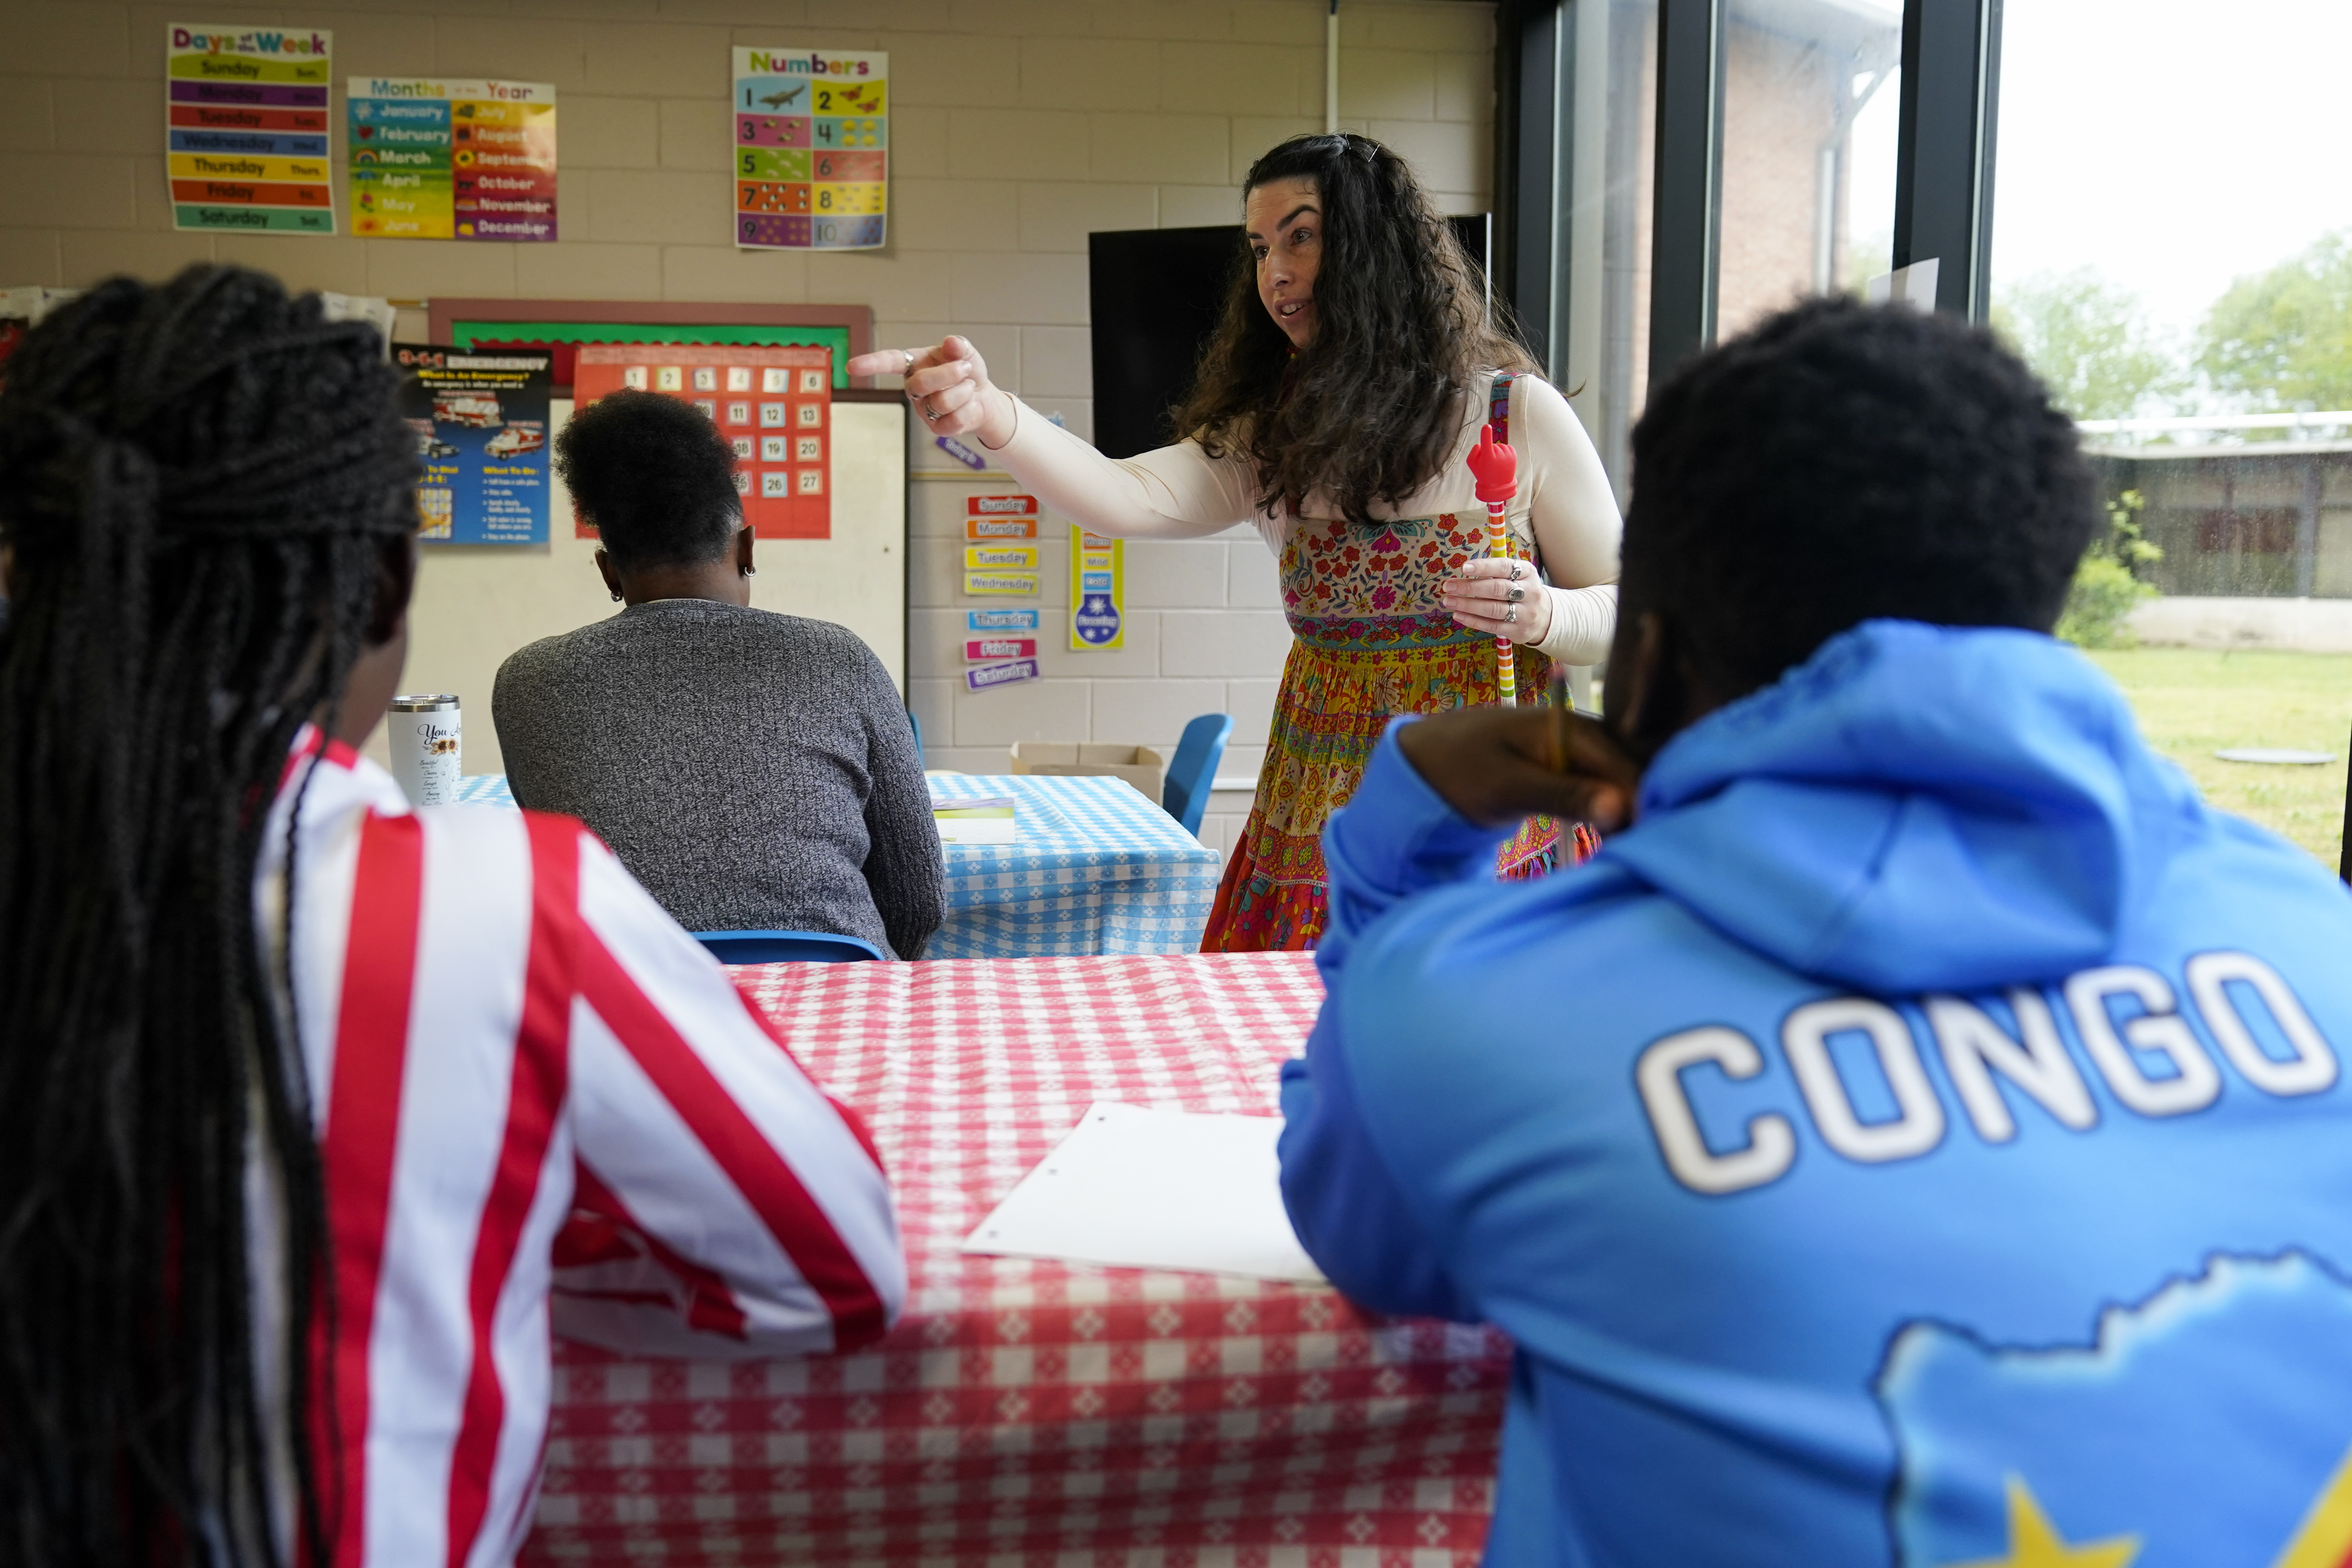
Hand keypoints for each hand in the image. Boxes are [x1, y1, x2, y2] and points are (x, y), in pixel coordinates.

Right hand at [844, 335, 1015, 448]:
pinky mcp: (938, 428)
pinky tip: (968, 405)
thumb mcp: (965, 353)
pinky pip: (953, 421)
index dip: (872, 364)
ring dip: (963, 391)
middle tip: (965, 369)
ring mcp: (924, 410)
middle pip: (921, 384)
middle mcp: (914, 388)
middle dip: (949, 374)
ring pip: (941, 403)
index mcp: (914, 364)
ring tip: (968, 387)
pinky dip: (968, 409)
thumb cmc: (967, 372)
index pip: (889, 362)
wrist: (983, 397)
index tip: (852, 367)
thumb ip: (959, 345)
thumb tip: (952, 342)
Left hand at [1396, 704, 1639, 832]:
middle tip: (1639, 854)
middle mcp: (1587, 735)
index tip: (1647, 846)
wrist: (1424, 759)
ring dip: (1627, 816)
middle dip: (1642, 811)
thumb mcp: (1507, 786)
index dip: (1642, 807)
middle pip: (1633, 774)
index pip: (1628, 770)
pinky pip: (1604, 790)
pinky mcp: (1572, 770)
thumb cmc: (1460, 768)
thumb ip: (1563, 795)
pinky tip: (1610, 841)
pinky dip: (1609, 814)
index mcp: (1574, 729)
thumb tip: (1621, 807)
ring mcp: (1581, 752)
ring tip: (1628, 853)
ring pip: (1622, 784)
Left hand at [1439, 557, 1551, 644]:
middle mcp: (1529, 592)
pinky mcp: (1517, 631)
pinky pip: (1491, 625)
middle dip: (1470, 587)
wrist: (1545, 618)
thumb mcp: (1519, 575)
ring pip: (1493, 609)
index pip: (1504, 567)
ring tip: (1448, 600)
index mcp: (1528, 573)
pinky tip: (1458, 614)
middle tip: (1448, 585)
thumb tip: (1466, 569)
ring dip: (1467, 604)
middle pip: (1497, 589)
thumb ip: (1498, 571)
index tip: (1464, 567)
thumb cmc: (1522, 591)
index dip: (1484, 567)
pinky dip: (1472, 620)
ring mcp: (1524, 613)